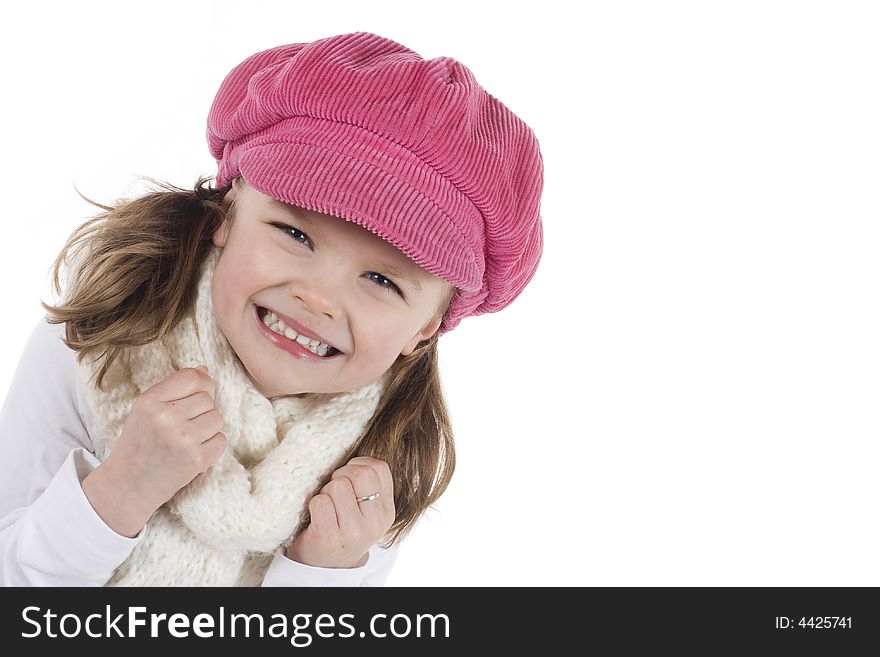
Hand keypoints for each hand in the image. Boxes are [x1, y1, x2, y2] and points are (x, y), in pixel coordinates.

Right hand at [97, 364, 226, 514]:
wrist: (128, 485)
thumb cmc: (140, 442)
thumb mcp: (146, 409)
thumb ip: (174, 388)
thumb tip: (204, 370)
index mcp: (150, 401)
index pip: (192, 377)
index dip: (202, 383)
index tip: (197, 394)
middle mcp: (166, 418)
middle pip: (207, 398)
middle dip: (202, 409)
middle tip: (183, 425)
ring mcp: (183, 440)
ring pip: (217, 418)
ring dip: (208, 428)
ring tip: (187, 438)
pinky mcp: (196, 461)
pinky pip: (221, 440)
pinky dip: (212, 445)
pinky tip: (193, 451)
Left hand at [285, 456, 395, 568]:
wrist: (325, 567)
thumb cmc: (343, 529)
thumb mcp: (367, 511)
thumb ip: (369, 484)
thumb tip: (355, 443)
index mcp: (386, 511)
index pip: (379, 468)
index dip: (358, 465)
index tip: (349, 477)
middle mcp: (374, 523)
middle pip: (360, 474)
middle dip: (341, 475)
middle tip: (334, 489)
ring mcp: (352, 532)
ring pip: (338, 486)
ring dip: (325, 491)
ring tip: (326, 505)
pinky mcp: (328, 538)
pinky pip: (320, 501)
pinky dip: (313, 504)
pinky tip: (316, 516)